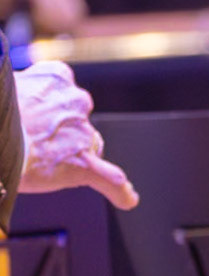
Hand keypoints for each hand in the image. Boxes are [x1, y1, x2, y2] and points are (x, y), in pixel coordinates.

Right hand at [15, 62, 137, 208]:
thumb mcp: (5, 86)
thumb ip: (22, 93)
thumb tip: (18, 101)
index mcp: (56, 77)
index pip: (64, 93)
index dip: (50, 108)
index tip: (34, 117)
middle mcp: (77, 101)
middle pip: (78, 123)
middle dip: (61, 132)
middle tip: (29, 140)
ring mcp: (83, 134)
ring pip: (87, 147)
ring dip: (70, 154)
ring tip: (36, 159)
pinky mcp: (85, 164)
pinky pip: (111, 180)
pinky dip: (120, 191)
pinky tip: (128, 198)